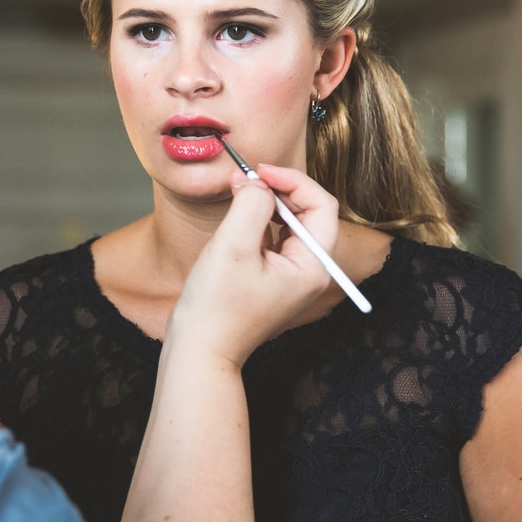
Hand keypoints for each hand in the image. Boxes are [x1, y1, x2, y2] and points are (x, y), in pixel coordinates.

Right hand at [169, 164, 337, 367]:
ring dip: (266, 203)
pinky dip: (258, 221)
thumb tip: (257, 181)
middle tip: (244, 178)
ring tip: (238, 193)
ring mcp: (292, 276)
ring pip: (291, 223)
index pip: (321, 205)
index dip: (292, 180)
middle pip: (308, 212)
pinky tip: (235, 220)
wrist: (200, 350)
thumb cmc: (216, 307)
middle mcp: (309, 271)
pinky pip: (274, 238)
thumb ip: (251, 204)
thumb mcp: (233, 246)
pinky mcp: (273, 278)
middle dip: (278, 189)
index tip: (259, 171)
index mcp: (312, 266)